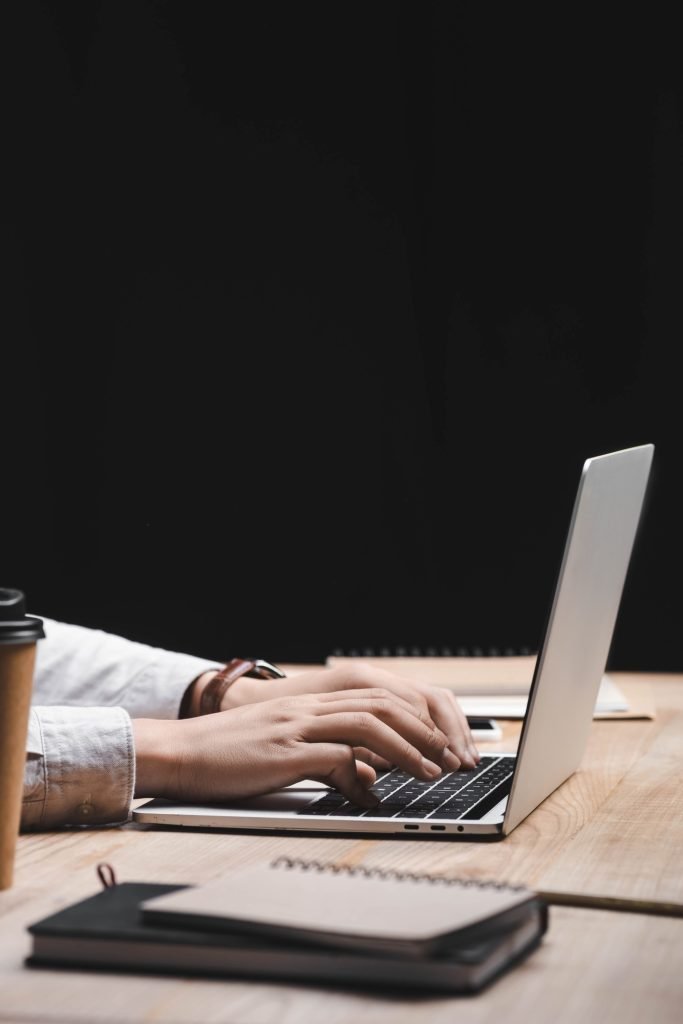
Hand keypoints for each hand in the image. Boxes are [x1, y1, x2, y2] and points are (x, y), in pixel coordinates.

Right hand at [134, 688, 460, 808]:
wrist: (180, 753)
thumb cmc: (229, 755)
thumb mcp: (285, 749)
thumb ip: (327, 755)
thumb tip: (366, 778)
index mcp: (310, 702)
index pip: (376, 698)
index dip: (413, 718)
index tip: (439, 742)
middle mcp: (308, 707)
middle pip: (381, 706)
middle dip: (423, 731)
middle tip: (449, 756)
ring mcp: (297, 726)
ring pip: (368, 725)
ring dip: (407, 749)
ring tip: (430, 773)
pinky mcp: (284, 752)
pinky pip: (335, 756)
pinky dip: (362, 775)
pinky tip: (374, 794)